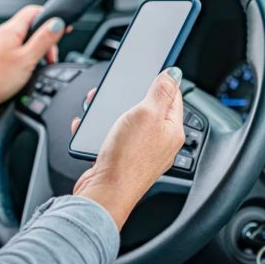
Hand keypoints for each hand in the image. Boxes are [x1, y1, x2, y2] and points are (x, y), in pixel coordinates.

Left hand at [0, 5, 67, 123]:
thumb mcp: (27, 59)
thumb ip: (43, 40)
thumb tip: (57, 23)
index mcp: (10, 30)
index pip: (34, 11)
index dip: (51, 18)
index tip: (63, 29)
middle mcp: (3, 35)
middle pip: (32, 28)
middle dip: (46, 41)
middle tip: (50, 57)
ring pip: (25, 42)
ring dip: (37, 52)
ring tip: (40, 67)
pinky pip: (18, 53)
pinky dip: (28, 60)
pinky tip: (29, 72)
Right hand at [72, 68, 185, 229]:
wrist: (104, 193)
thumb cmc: (127, 158)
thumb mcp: (147, 113)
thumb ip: (161, 91)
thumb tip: (174, 74)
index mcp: (172, 130)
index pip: (174, 97)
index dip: (163, 82)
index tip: (152, 70)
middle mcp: (160, 143)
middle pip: (149, 109)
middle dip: (130, 97)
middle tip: (117, 91)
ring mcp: (141, 153)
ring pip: (128, 123)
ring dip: (112, 112)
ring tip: (97, 107)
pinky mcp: (123, 161)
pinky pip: (113, 138)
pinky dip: (101, 130)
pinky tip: (90, 128)